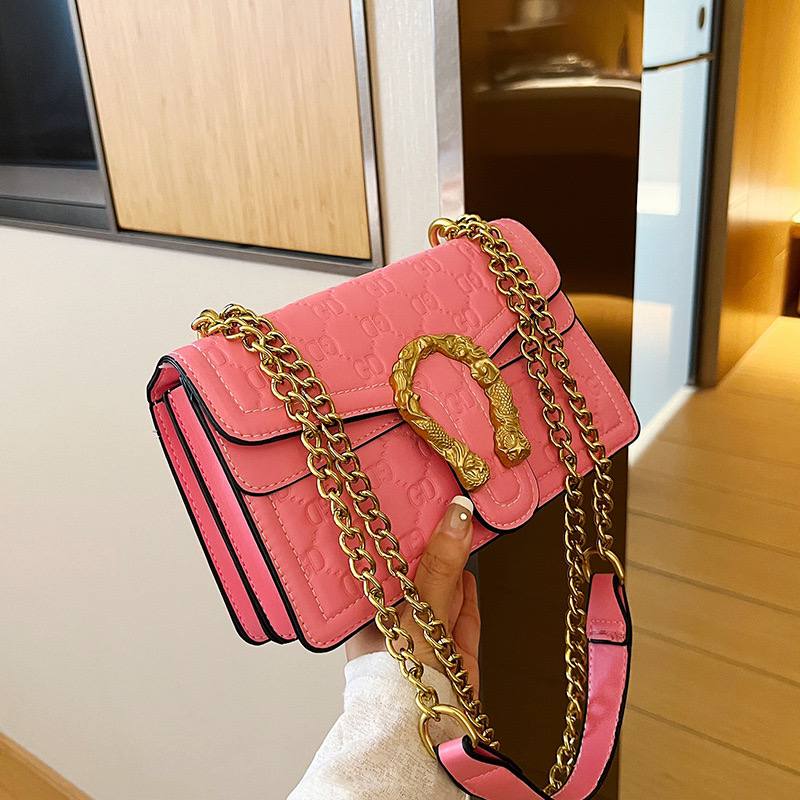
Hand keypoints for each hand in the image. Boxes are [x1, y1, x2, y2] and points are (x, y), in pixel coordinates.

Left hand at [346, 496, 479, 690]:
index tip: (411, 498)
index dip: (399, 531)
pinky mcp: (454, 650)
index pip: (385, 560)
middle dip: (432, 542)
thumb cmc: (398, 672)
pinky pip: (463, 612)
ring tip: (460, 522)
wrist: (421, 730)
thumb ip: (440, 564)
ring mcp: (426, 635)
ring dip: (455, 561)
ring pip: (443, 589)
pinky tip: (469, 565)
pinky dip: (468, 588)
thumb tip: (457, 514)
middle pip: (418, 572)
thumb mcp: (419, 608)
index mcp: (371, 609)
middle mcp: (396, 620)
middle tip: (442, 501)